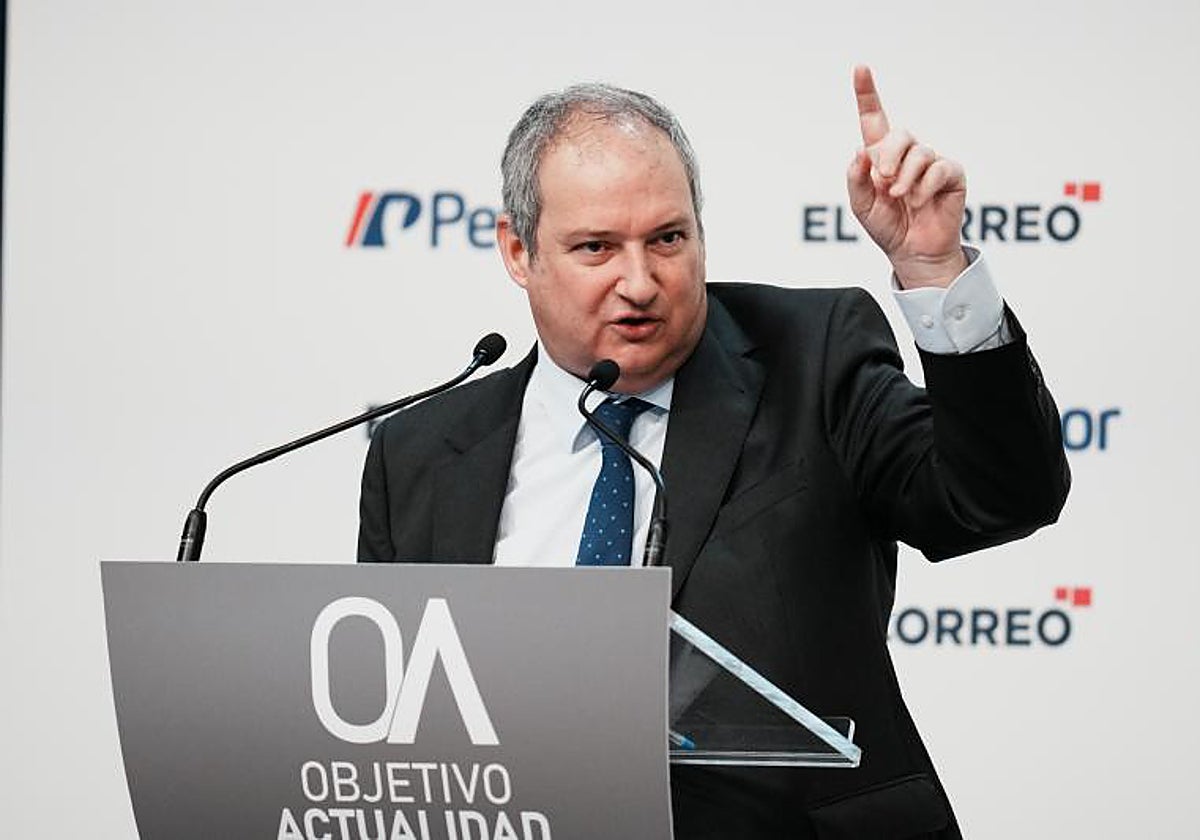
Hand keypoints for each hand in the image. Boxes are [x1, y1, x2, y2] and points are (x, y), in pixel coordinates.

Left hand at [847, 66, 967, 288]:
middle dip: (888, 155)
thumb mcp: (861, 206)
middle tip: (883, 181)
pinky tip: (919, 201)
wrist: (912, 251)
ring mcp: (931, 163)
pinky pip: (939, 168)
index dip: (867, 94)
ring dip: (905, 177)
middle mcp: (907, 154)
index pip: (874, 120)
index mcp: (881, 157)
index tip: (860, 68)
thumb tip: (860, 152)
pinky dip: (924, 186)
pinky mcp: (951, 174)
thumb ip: (856, 179)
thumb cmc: (887, 227)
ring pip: (919, 152)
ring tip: (900, 198)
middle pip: (899, 134)